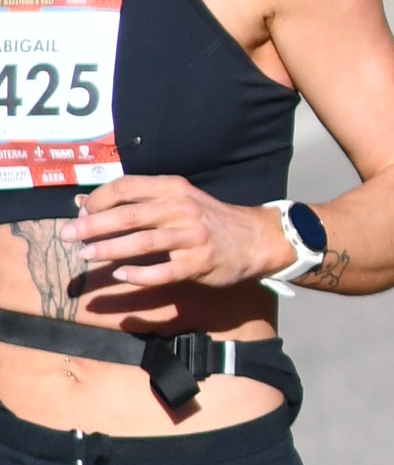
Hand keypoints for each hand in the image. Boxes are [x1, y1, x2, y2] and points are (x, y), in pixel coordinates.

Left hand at [68, 175, 288, 321]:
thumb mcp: (178, 199)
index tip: (79, 211)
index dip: (99, 199)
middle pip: (129, 215)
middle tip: (68, 235)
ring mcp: (192, 237)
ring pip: (143, 242)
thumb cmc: (208, 218)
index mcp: (173, 188)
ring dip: (110, 249)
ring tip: (86, 255)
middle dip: (93, 225)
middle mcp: (182, 209)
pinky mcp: (199, 263)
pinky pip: (164, 272)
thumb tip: (86, 203)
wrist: (254, 238)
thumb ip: (139, 201)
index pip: (127, 187)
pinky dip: (139, 275)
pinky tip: (120, 277)